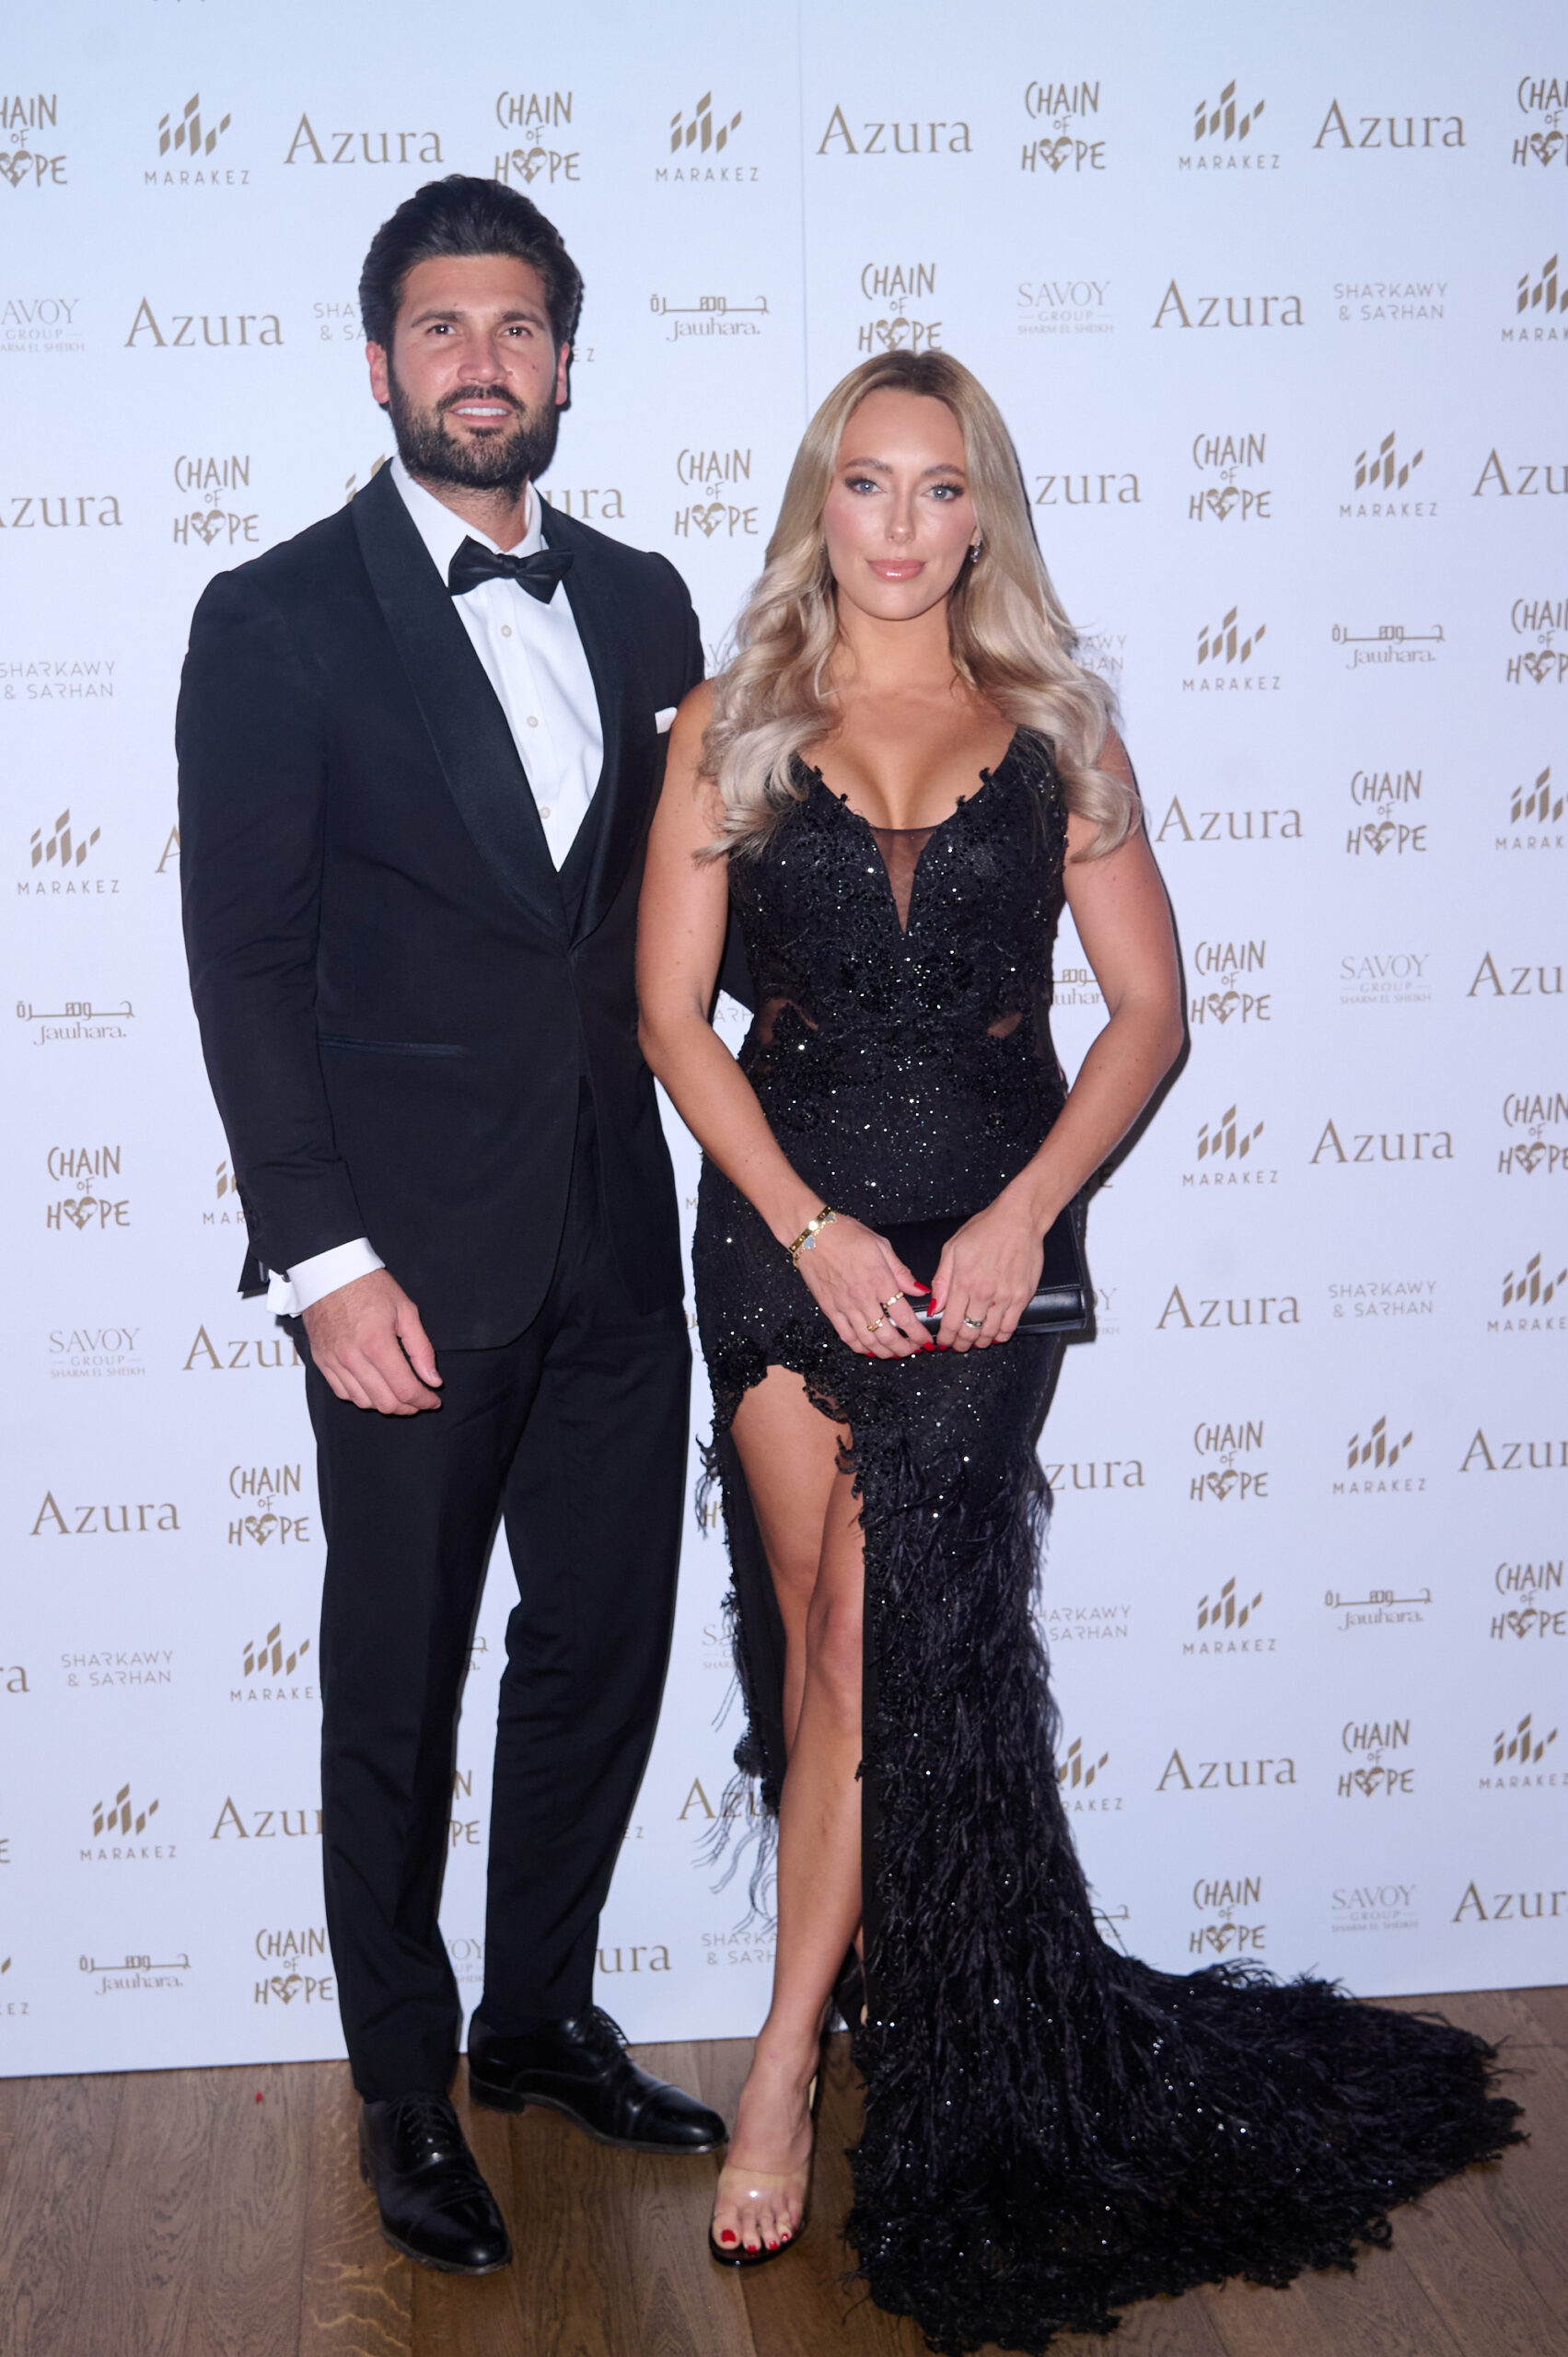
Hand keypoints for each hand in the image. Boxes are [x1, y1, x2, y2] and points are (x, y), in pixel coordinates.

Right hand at [303, 1269, 441, 1413]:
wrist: (328, 1272)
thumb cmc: (368, 1286)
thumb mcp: (406, 1310)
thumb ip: (421, 1349)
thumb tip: (433, 1379)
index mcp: (377, 1344)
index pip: (405, 1389)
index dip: (424, 1400)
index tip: (434, 1399)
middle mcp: (352, 1358)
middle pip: (385, 1402)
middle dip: (408, 1406)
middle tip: (420, 1399)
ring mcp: (334, 1362)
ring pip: (364, 1402)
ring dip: (386, 1404)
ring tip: (400, 1394)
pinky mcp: (322, 1362)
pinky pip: (343, 1393)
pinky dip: (362, 1397)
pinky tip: (375, 1387)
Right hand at [792, 1215, 930, 1358]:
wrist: (811, 1233)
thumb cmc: (845, 1234)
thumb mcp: (881, 1245)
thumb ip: (901, 1272)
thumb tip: (920, 1290)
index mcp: (880, 1280)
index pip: (905, 1316)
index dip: (918, 1333)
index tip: (925, 1340)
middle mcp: (863, 1297)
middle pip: (887, 1335)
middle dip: (903, 1348)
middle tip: (912, 1349)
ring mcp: (845, 1305)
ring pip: (868, 1341)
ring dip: (884, 1352)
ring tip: (894, 1353)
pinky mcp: (829, 1309)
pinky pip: (846, 1336)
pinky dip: (859, 1347)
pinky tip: (868, 1349)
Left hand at [929, 1196, 1046, 1351]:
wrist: (1018, 1219)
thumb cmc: (985, 1229)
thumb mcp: (952, 1249)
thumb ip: (941, 1281)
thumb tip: (935, 1308)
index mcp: (963, 1281)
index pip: (951, 1322)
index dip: (945, 1338)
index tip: (943, 1342)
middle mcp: (984, 1292)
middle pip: (969, 1332)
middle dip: (960, 1344)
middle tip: (957, 1345)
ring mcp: (1005, 1296)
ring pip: (989, 1333)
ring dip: (979, 1342)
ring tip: (974, 1341)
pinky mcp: (1022, 1296)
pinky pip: (1011, 1326)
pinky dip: (1000, 1336)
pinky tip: (994, 1335)